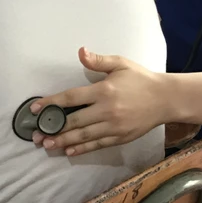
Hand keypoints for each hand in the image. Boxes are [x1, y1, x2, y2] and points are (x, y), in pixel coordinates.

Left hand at [30, 47, 167, 156]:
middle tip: (36, 134)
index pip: (71, 98)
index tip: (35, 108)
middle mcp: (106, 110)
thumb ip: (98, 60)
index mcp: (104, 91)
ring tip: (47, 145)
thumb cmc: (141, 79)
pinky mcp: (120, 137)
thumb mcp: (121, 64)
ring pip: (83, 136)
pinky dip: (82, 149)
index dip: (51, 103)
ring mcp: (113, 126)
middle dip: (53, 128)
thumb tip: (81, 51)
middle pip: (74, 121)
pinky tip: (69, 152)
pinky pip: (97, 145)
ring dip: (63, 142)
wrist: (166, 99)